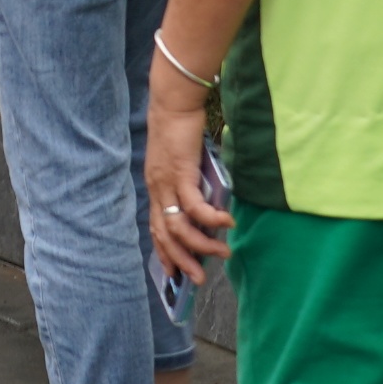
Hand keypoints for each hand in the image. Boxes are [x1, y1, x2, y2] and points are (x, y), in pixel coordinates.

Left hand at [146, 78, 229, 282]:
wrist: (174, 103)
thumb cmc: (181, 130)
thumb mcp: (185, 163)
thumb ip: (193, 184)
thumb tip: (212, 205)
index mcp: (156, 188)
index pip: (156, 227)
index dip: (163, 251)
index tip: (172, 272)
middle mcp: (157, 189)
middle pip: (165, 235)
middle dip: (181, 261)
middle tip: (196, 280)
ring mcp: (167, 184)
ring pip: (179, 226)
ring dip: (200, 245)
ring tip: (222, 254)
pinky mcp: (181, 174)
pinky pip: (195, 206)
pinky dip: (211, 219)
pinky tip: (226, 224)